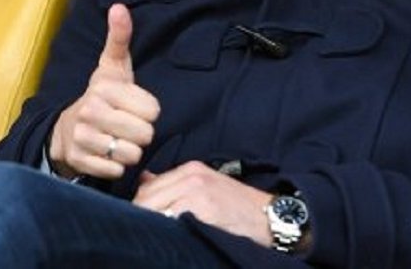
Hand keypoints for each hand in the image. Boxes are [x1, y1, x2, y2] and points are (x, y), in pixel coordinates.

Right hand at [48, 4, 160, 179]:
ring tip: (118, 140)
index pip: (153, 110)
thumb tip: (119, 7)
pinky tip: (107, 155)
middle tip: (127, 126)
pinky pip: (116, 170)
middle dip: (141, 133)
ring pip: (131, 154)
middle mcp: (91, 111)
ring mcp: (83, 137)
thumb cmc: (101, 97)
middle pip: (145, 134)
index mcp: (105, 88)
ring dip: (129, 151)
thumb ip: (119, 38)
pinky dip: (116, 166)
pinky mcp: (79, 160)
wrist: (67, 128)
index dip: (149, 112)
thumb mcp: (113, 67)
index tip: (134, 108)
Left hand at [133, 161, 272, 246]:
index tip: (140, 224)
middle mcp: (190, 176)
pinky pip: (169, 223)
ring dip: (151, 227)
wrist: (270, 217)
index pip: (146, 189)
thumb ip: (174, 183)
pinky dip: (166, 232)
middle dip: (141, 218)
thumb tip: (144, 180)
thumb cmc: (237, 207)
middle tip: (144, 235)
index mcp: (189, 169)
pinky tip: (172, 240)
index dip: (139, 209)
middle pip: (145, 199)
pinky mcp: (202, 210)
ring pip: (153, 211)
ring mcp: (196, 192)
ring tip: (157, 239)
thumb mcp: (206, 185)